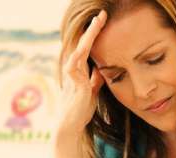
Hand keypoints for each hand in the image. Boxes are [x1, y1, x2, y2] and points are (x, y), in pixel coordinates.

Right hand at [57, 10, 106, 135]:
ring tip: (98, 20)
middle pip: (82, 43)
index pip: (87, 48)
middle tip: (102, 14)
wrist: (71, 125)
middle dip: (92, 29)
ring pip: (80, 48)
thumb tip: (101, 68)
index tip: (103, 21)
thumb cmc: (80, 109)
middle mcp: (72, 69)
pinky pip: (78, 61)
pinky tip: (88, 40)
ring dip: (89, 34)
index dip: (94, 34)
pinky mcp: (74, 81)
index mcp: (78, 70)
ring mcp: (71, 74)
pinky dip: (82, 49)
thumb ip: (95, 79)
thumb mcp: (92, 90)